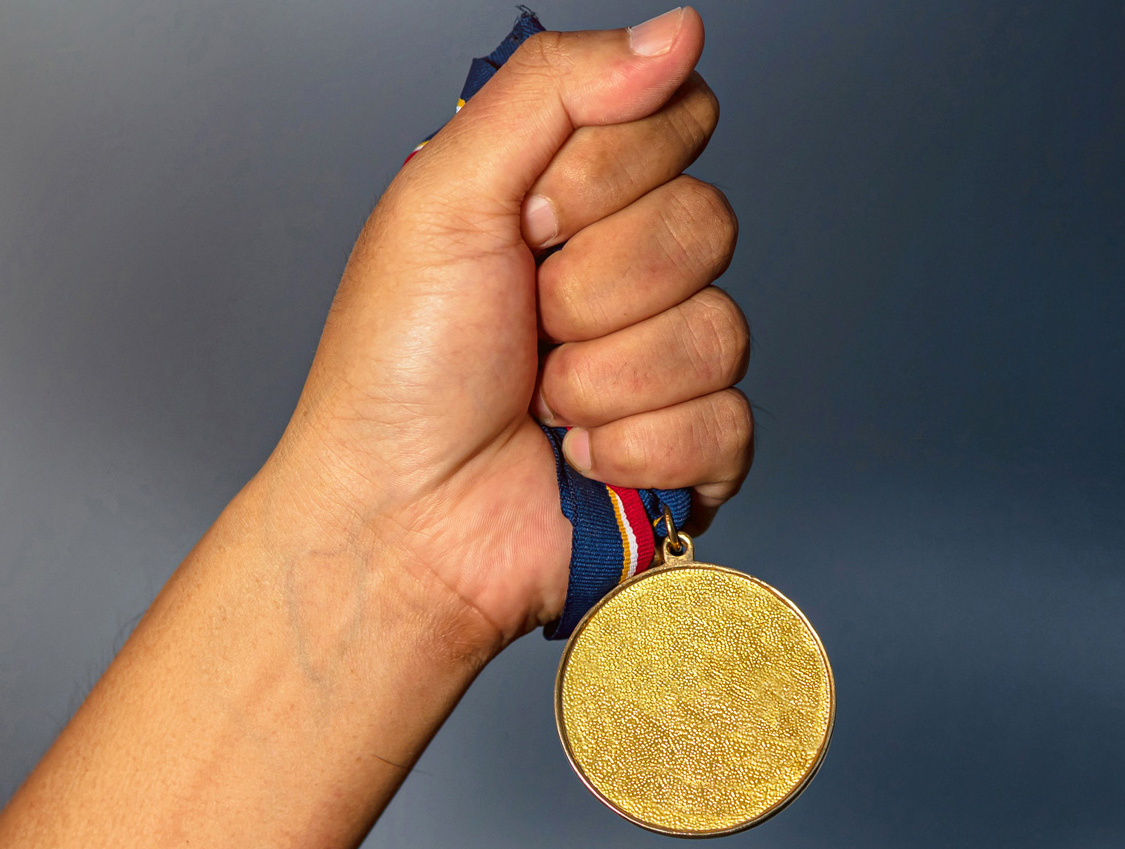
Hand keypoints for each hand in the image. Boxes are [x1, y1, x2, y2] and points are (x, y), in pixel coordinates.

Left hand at [268, 7, 751, 645]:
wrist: (398, 523)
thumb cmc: (396, 371)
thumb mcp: (446, 192)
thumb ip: (557, 89)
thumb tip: (679, 29)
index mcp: (576, 195)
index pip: (679, 122)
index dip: (603, 176)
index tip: (523, 222)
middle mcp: (632, 269)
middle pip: (709, 224)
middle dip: (593, 286)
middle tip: (522, 323)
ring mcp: (668, 364)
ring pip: (719, 330)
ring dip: (603, 376)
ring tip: (539, 403)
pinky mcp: (692, 453)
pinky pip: (728, 423)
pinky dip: (634, 448)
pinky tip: (576, 459)